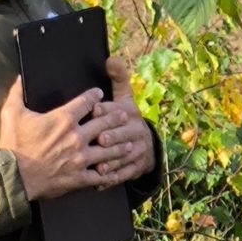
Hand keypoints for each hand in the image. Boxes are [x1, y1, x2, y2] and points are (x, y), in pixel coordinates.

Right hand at [0, 79, 124, 198]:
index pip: (86, 102)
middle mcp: (77, 137)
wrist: (14, 177)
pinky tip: (116, 171)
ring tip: (130, 143)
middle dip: (115, 118)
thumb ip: (17, 93)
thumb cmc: (13, 145)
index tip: (99, 94)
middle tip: (125, 115)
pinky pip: (100, 175)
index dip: (94, 96)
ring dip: (120, 146)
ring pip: (108, 150)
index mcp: (63, 119)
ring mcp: (81, 158)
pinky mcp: (80, 177)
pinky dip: (109, 173)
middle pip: (104, 124)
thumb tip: (19, 77)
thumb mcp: (12, 114)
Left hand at [85, 56, 156, 187]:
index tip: (94, 110)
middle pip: (122, 134)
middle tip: (98, 139)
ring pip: (122, 156)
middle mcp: (135, 132)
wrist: (147, 145)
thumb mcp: (125, 98)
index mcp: (129, 113)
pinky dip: (112, 178)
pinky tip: (99, 182)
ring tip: (97, 165)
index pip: (116, 110)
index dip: (105, 110)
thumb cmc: (127, 118)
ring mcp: (136, 151)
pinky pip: (123, 174)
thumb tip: (112, 58)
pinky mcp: (135, 168)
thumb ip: (118, 79)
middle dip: (111, 136)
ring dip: (110, 161)